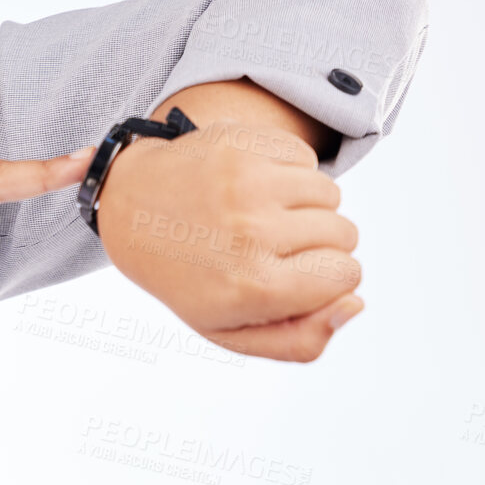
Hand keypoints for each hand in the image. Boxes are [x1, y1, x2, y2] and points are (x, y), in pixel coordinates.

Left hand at [95, 118, 362, 360]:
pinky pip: (305, 154)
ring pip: (329, 191)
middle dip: (318, 241)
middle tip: (269, 243)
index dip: (327, 278)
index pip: (347, 277)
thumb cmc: (189, 276)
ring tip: (260, 213)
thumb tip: (355, 304)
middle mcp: (249, 231)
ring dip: (305, 203)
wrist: (130, 211)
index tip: (291, 274)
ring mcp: (243, 181)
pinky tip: (251, 184)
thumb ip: (301, 341)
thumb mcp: (231, 330)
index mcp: (252, 286)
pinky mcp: (237, 142)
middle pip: (344, 232)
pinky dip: (288, 168)